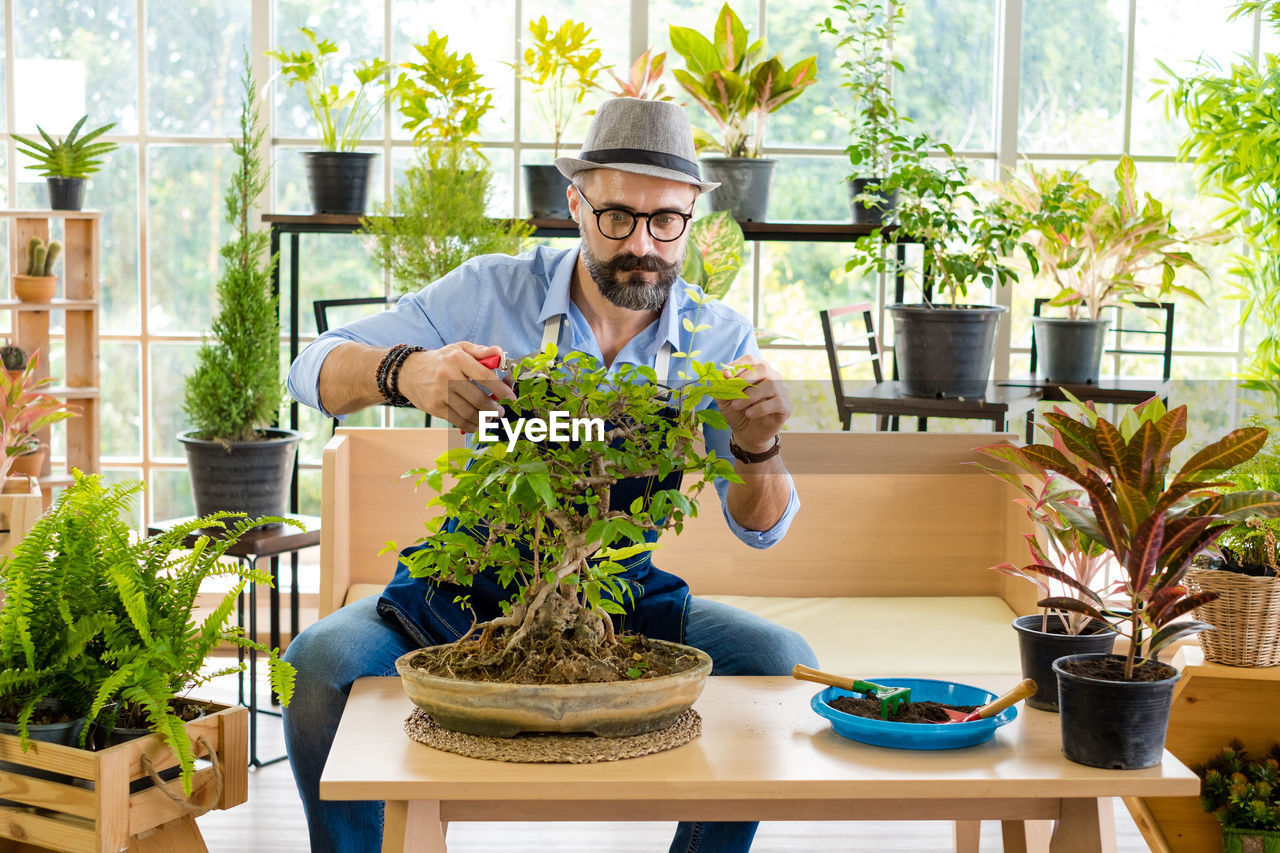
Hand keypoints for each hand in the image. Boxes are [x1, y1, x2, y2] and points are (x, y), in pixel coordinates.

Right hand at [397, 342, 515, 431]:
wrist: (408, 372)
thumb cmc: (440, 360)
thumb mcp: (459, 348)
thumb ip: (481, 351)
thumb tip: (500, 352)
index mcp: (458, 358)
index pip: (485, 376)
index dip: (502, 389)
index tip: (511, 397)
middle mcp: (448, 376)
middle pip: (478, 399)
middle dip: (495, 409)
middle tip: (500, 411)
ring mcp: (440, 393)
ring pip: (469, 413)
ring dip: (485, 419)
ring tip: (491, 417)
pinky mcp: (434, 407)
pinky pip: (458, 421)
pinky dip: (472, 425)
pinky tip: (478, 423)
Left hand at [715, 356, 789, 453]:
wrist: (746, 433)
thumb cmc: (737, 411)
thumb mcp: (724, 399)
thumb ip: (721, 387)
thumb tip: (720, 376)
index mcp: (756, 370)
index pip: (749, 360)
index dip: (737, 366)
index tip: (725, 376)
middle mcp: (772, 376)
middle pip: (762, 368)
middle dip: (745, 379)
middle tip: (731, 392)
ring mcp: (781, 390)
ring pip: (770, 385)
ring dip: (750, 396)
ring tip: (736, 406)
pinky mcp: (786, 406)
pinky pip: (777, 402)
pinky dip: (761, 408)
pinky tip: (749, 414)